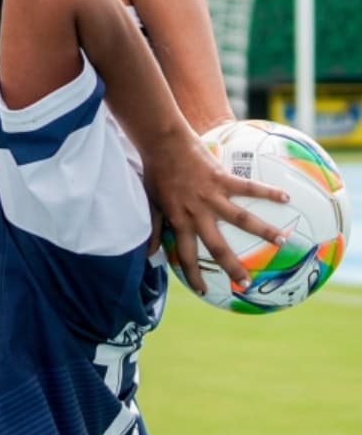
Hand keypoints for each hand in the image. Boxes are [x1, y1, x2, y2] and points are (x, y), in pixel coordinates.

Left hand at [144, 130, 287, 293]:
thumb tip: (148, 254)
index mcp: (180, 221)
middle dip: (233, 267)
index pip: (186, 256)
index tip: (203, 291)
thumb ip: (152, 229)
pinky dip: (267, 192)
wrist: (162, 144)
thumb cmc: (155, 173)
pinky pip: (249, 188)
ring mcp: (211, 196)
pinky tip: (285, 197)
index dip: (194, 275)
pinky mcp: (222, 178)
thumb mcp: (150, 204)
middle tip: (247, 283)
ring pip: (241, 219)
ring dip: (263, 231)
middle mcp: (197, 213)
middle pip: (217, 246)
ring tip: (282, 242)